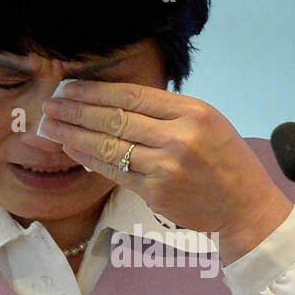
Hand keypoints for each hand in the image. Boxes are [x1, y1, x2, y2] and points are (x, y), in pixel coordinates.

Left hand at [38, 80, 292, 263]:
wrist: (245, 207)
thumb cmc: (225, 159)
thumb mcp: (207, 121)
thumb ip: (166, 110)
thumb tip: (113, 98)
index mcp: (193, 111)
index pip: (132, 95)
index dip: (95, 91)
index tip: (69, 87)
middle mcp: (179, 136)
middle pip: (115, 118)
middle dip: (75, 111)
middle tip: (49, 105)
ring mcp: (167, 166)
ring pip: (109, 145)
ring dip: (73, 135)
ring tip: (50, 126)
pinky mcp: (156, 192)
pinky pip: (114, 171)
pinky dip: (89, 159)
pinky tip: (71, 150)